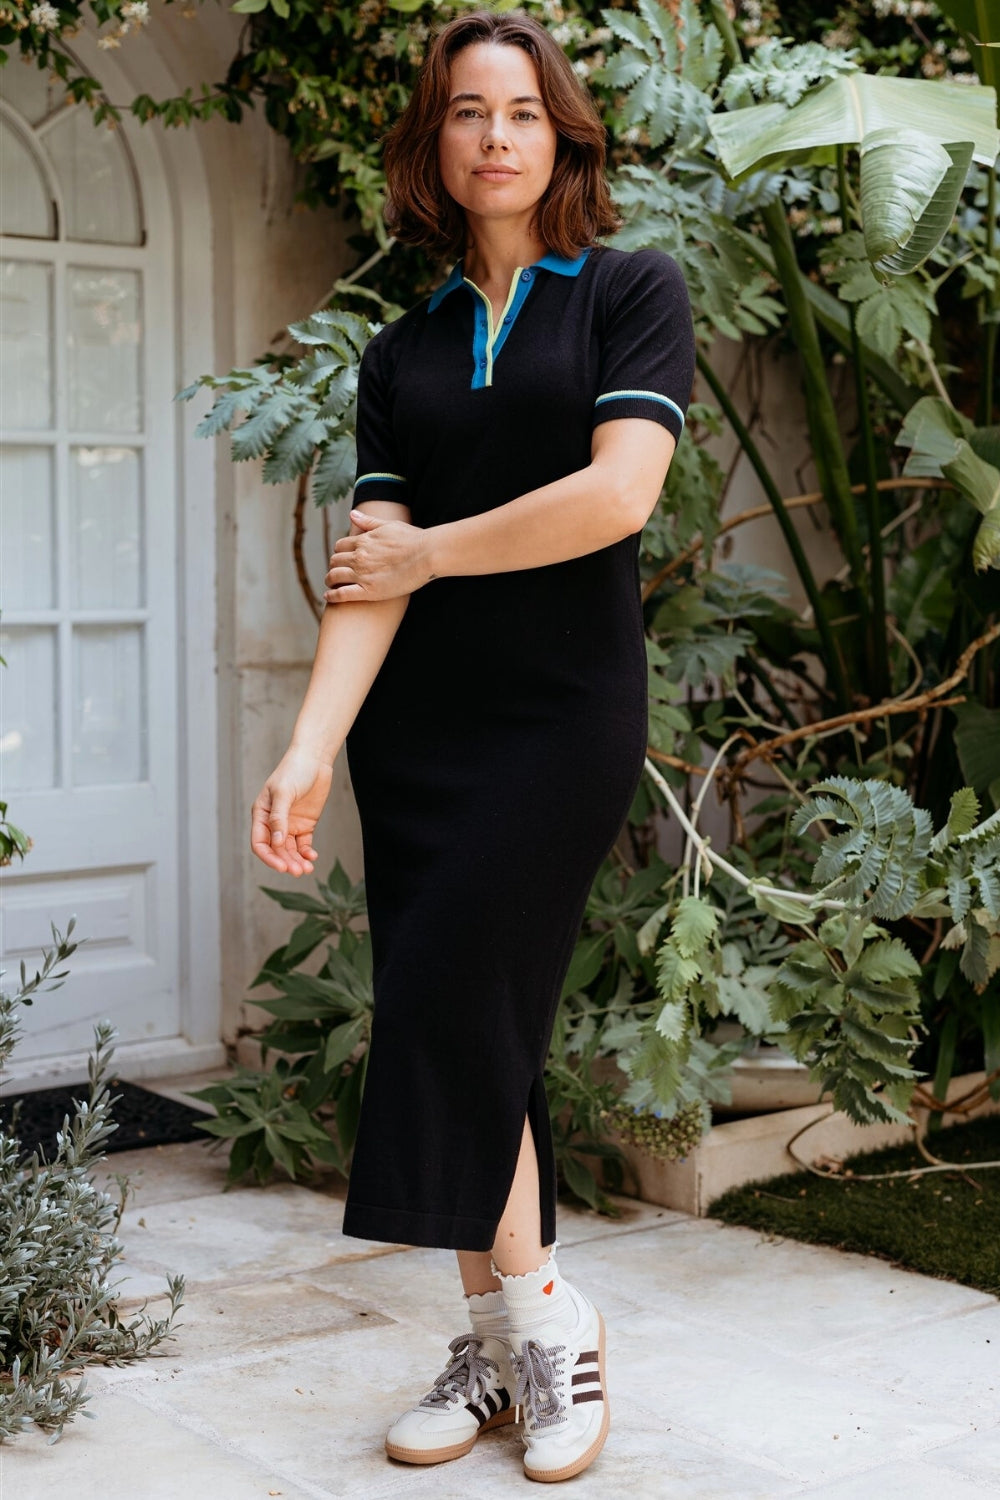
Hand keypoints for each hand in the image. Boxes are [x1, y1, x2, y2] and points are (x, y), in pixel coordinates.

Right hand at [251, 748, 333, 875]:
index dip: (269, 857)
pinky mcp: (305, 824)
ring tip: (307, 870)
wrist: (314, 759)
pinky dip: (306, 853)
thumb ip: (279, 818)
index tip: (282, 867)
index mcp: (261, 815)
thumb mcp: (283, 793)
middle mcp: (274, 823)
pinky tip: (312, 857)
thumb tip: (277, 843)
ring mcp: (290, 824)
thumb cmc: (294, 771)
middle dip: (286, 862)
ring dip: (297, 861)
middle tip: (298, 872)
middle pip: (277, 850)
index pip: (260, 843)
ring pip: (290, 850)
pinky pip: (303, 844)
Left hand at [324, 509, 435, 602]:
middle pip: (334, 560)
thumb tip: (352, 514)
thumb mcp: (389, 525)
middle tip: (336, 572)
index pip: (340, 546)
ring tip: (331, 584)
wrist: (426, 555)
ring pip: (334, 576)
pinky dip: (332, 596)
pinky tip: (329, 597)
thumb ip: (369, 522)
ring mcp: (362, 574)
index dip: (339, 552)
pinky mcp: (369, 591)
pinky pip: (342, 594)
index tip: (342, 558)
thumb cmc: (413, 539)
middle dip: (333, 565)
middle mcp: (359, 557)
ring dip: (330, 580)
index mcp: (363, 541)